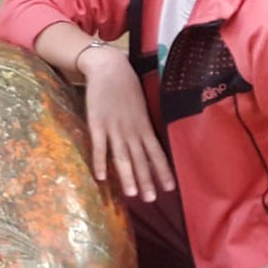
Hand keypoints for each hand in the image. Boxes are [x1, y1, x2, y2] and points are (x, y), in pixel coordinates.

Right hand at [79, 46, 174, 201]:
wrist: (109, 68)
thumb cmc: (126, 87)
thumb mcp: (141, 107)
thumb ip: (143, 125)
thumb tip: (149, 143)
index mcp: (144, 126)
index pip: (157, 153)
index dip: (163, 171)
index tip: (170, 189)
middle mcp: (132, 130)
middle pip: (140, 159)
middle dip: (146, 180)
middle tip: (151, 199)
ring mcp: (114, 128)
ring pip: (122, 157)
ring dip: (127, 177)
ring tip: (132, 194)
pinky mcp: (97, 124)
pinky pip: (99, 147)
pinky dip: (100, 162)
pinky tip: (101, 178)